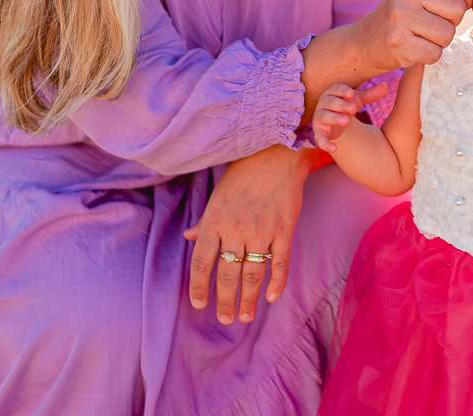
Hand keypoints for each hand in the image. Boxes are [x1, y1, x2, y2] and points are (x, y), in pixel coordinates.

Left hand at [184, 145, 311, 324]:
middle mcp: (236, 229)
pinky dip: (277, 283)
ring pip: (252, 274)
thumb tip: (188, 237)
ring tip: (244, 317)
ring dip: (248, 299)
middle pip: (227, 274)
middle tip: (225, 319)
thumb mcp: (218, 195)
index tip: (199, 304)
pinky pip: (280, 262)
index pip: (201, 262)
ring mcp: (262, 231)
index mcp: (215, 220)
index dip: (199, 287)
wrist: (278, 153)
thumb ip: (205, 220)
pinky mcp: (284, 229)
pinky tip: (271, 297)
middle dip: (225, 301)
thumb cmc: (244, 172)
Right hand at [313, 82, 387, 152]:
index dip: (342, 90)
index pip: (335, 89)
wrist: (337, 123)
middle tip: (353, 108)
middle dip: (340, 105)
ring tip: (346, 121)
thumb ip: (370, 94)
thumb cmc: (346, 106)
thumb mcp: (358, 100)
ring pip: (324, 116)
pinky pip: (319, 138)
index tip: (351, 93)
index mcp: (333, 93)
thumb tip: (385, 85)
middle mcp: (324, 104)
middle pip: (330, 102)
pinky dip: (325, 144)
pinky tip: (334, 149)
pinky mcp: (319, 132)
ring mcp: (320, 118)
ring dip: (334, 118)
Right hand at [354, 0, 471, 72]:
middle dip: (451, 22)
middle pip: (458, 9)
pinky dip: (429, 56)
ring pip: (448, 34)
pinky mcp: (398, 42)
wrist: (366, 41)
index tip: (449, 6)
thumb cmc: (403, 15)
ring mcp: (401, 16)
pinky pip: (434, 53)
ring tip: (422, 36)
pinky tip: (414, 48)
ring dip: (440, 41)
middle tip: (430, 24)